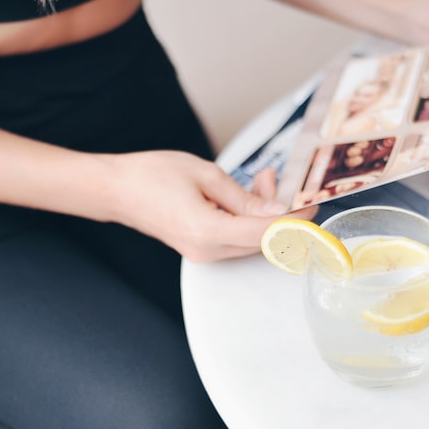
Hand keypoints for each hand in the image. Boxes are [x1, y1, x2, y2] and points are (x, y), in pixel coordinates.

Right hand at [97, 151, 314, 262]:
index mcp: (208, 232)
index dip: (295, 220)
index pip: (266, 233)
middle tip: (289, 184)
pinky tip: (248, 195)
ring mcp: (203, 253)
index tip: (313, 204)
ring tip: (262, 180)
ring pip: (252, 240)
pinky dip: (249, 218)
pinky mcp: (201, 249)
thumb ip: (244, 197)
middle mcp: (207, 251)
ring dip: (265, 213)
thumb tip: (276, 211)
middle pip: (263, 241)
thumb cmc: (150, 176)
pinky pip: (236, 238)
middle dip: (283, 213)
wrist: (115, 189)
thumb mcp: (205, 174)